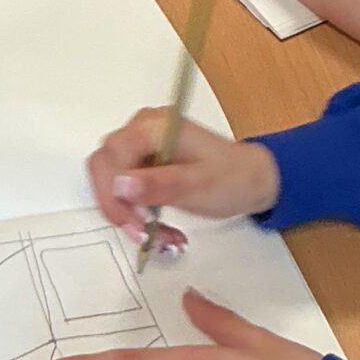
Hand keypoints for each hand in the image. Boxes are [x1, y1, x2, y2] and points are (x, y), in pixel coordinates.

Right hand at [86, 105, 281, 236]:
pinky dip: (135, 212)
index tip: (138, 220)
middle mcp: (144, 129)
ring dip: (127, 213)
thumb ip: (159, 184)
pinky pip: (124, 188)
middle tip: (143, 233)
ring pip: (111, 181)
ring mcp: (143, 145)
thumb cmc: (233, 178)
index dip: (115, 191)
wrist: (254, 179)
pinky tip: (156, 227)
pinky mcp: (145, 162)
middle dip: (118, 205)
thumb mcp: (199, 185)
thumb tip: (121, 185)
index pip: (112, 154)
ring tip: (154, 234)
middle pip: (105, 167)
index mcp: (156, 126)